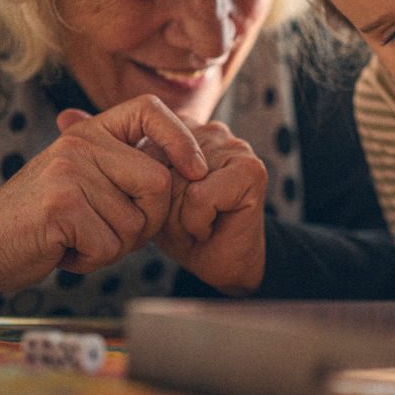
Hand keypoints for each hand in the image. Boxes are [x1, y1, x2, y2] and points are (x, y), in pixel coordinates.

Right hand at [0, 94, 206, 289]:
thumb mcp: (82, 179)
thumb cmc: (41, 220)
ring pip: (137, 223)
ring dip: (115, 247)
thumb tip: (187, 164)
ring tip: (78, 238)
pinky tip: (64, 250)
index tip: (196, 171)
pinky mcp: (61, 205)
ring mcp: (70, 172)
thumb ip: (123, 169)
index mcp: (89, 132)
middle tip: (110, 232)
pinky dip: (93, 260)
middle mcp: (80, 143)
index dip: (182, 139)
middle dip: (148, 222)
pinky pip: (110, 245)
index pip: (150, 110)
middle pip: (160, 183)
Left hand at [155, 121, 267, 294]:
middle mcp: (212, 132)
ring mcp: (235, 147)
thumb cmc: (186, 231)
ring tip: (196, 223)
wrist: (223, 263)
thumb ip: (146, 173)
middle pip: (162, 165)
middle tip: (185, 220)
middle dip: (165, 205)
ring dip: (180, 216)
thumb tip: (154, 170)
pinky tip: (209, 227)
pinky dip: (196, 222)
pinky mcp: (250, 170)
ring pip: (179, 182)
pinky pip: (199, 196)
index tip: (170, 207)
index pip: (144, 149)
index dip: (149, 191)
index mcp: (187, 130)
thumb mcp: (153, 198)